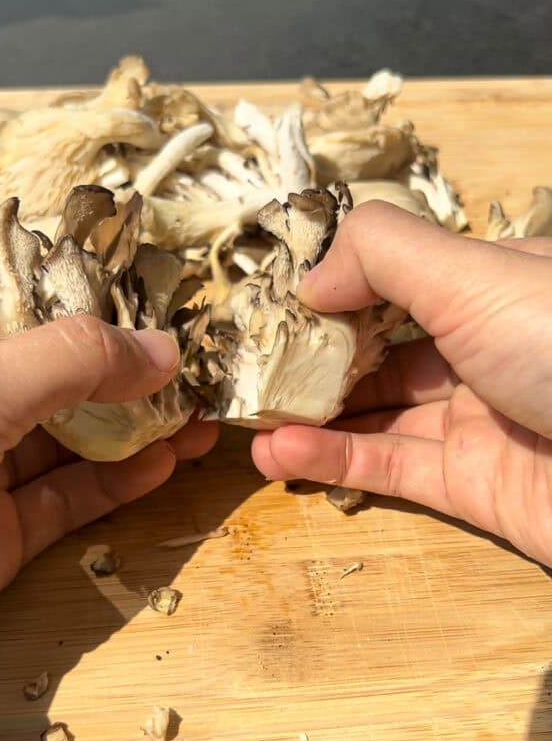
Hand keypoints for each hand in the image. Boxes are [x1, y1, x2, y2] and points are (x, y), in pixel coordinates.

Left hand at [0, 317, 217, 612]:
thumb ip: (70, 360)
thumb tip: (162, 346)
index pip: (21, 310)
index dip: (88, 303)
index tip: (153, 302)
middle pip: (54, 378)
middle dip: (126, 373)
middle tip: (192, 369)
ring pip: (67, 441)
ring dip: (135, 429)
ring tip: (196, 417)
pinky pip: (66, 500)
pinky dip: (117, 483)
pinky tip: (164, 463)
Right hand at [252, 201, 551, 565]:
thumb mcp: (475, 274)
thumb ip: (383, 252)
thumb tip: (311, 275)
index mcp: (494, 282)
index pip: (397, 275)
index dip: (333, 285)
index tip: (270, 300)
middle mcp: (486, 346)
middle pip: (380, 347)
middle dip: (313, 355)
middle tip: (248, 368)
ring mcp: (480, 419)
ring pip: (377, 413)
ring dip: (310, 415)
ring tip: (247, 419)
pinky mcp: (474, 487)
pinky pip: (391, 468)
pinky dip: (334, 461)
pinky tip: (280, 455)